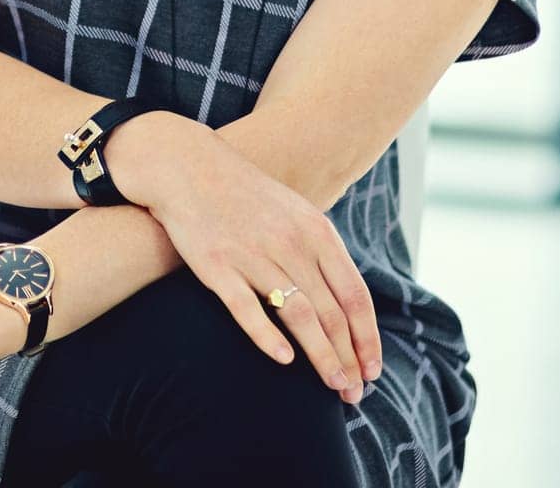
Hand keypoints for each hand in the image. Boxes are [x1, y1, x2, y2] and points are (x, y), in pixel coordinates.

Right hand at [114, 114, 381, 403]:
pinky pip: (247, 308)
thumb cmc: (245, 195)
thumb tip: (348, 302)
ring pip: (299, 314)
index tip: (373, 370)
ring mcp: (252, 253)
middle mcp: (289, 241)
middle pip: (330, 311)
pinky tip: (284, 360)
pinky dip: (268, 337)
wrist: (187, 166)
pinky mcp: (216, 265)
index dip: (367, 337)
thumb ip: (321, 251)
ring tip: (333, 386)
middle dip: (348, 357)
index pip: (353, 294)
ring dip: (321, 356)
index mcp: (315, 230)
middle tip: (354, 392)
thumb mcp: (294, 212)